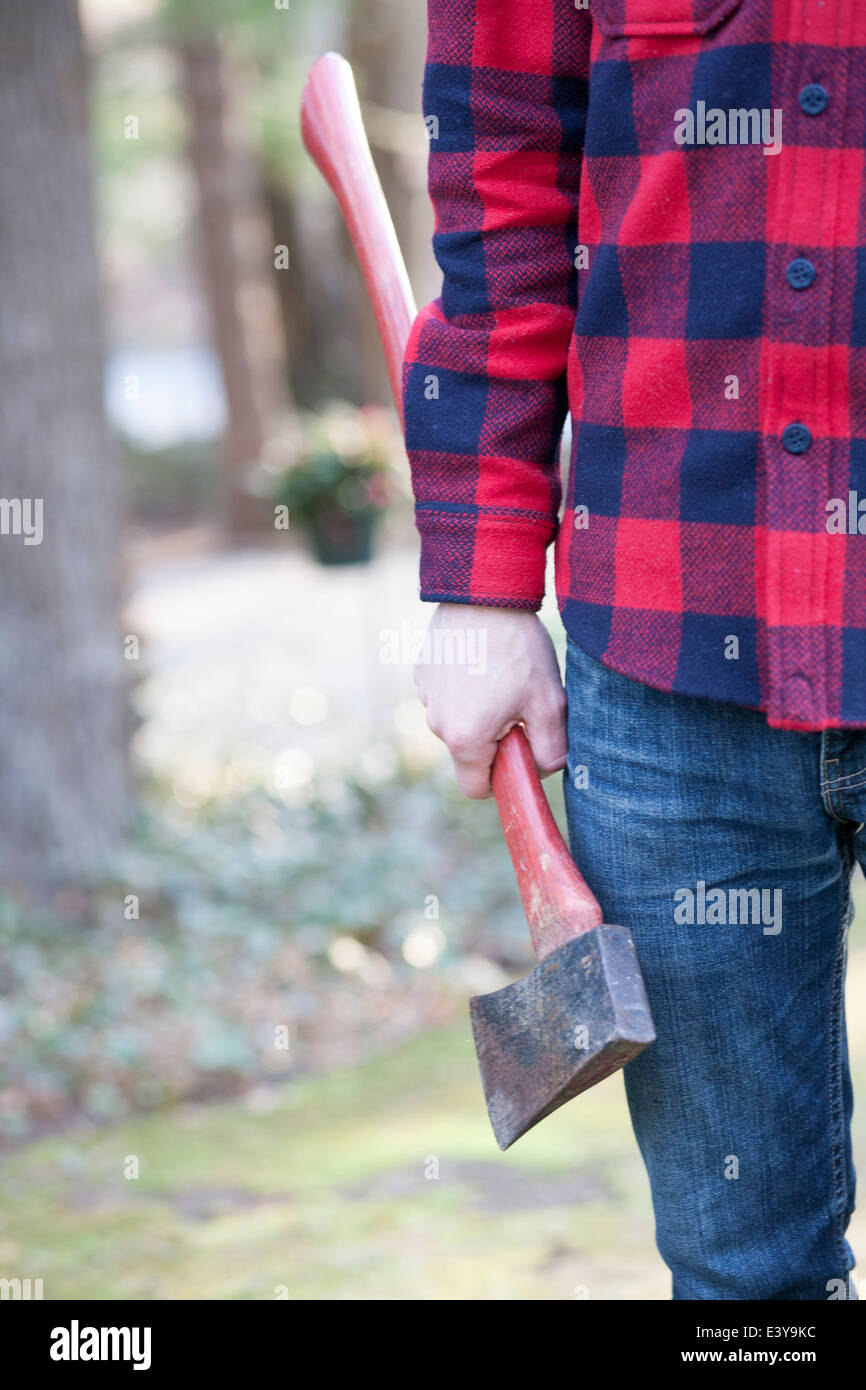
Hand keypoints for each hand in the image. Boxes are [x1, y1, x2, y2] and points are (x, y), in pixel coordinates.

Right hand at [414, 603, 567, 798]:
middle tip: (518, 703)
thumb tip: (543, 769)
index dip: (501, 778)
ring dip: (478, 710)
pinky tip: (481, 658)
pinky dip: (463, 686)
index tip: (520, 752)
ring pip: (457, 721)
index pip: (476, 788)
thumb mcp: (549, 704)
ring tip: (501, 673)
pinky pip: (446, 693)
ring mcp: (426, 696)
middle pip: (468, 752)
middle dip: (494, 739)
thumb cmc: (519, 650)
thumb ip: (551, 751)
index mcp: (465, 739)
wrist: (484, 592)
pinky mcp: (422, 671)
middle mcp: (436, 723)